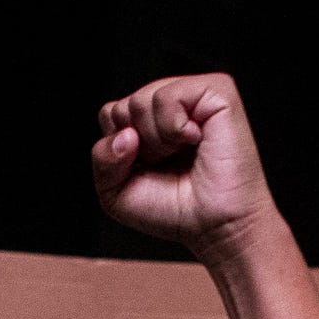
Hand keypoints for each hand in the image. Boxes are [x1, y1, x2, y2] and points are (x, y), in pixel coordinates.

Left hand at [91, 74, 279, 263]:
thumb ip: (102, 159)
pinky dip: (174, 128)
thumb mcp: (116, 193)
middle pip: (124, 106)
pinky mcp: (216, 92)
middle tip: (169, 164)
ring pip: (141, 100)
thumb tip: (126, 134)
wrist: (216, 227)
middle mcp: (172, 104)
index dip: (120, 148)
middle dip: (138, 145)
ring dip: (157, 140)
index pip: (111, 113)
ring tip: (183, 154)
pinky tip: (195, 140)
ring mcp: (194, 95)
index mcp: (151, 121)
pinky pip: (168, 97)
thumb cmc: (175, 210)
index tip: (148, 170)